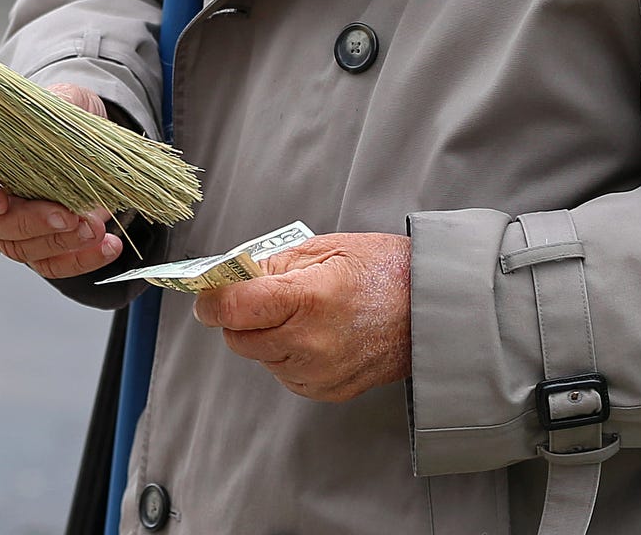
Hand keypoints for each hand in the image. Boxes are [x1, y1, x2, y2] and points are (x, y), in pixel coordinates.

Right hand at [0, 83, 120, 278]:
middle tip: (68, 216)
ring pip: (22, 249)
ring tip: (94, 228)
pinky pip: (52, 264)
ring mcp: (12, 225)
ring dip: (60, 243)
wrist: (86, 136)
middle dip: (32, 224)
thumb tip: (66, 135)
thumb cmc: (61, 114)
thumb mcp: (60, 100)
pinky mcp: (41, 246)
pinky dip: (81, 259)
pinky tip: (108, 245)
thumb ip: (56, 112)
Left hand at [193, 231, 410, 401]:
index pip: (235, 308)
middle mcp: (310, 343)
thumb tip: (234, 276)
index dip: (212, 300)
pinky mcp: (329, 391)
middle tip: (257, 296)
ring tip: (298, 314)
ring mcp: (320, 372)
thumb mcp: (324, 248)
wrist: (434, 310)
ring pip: (260, 358)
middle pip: (239, 338)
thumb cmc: (385, 272)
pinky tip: (310, 335)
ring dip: (263, 337)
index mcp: (307, 299)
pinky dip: (285, 356)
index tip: (206, 294)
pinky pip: (284, 375)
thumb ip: (273, 264)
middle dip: (238, 317)